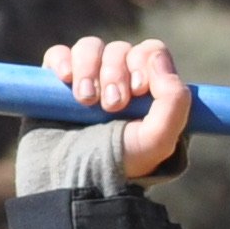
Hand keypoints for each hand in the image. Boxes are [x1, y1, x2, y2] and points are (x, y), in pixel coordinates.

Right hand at [40, 33, 191, 180]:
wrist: (76, 181)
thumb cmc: (121, 164)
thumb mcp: (158, 140)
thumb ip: (173, 101)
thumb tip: (157, 58)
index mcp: (148, 90)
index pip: (151, 52)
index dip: (144, 62)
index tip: (138, 91)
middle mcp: (119, 80)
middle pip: (120, 50)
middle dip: (115, 73)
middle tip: (111, 106)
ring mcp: (88, 80)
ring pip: (90, 47)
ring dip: (89, 68)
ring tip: (86, 100)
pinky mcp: (56, 84)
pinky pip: (58, 54)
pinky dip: (63, 61)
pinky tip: (66, 79)